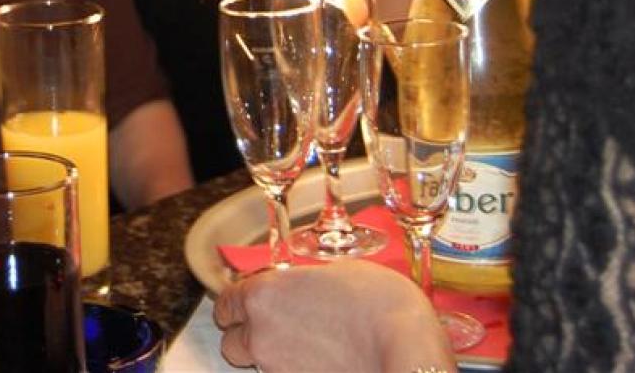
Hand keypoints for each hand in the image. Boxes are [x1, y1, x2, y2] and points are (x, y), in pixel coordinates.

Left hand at [213, 261, 454, 371]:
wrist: (407, 351)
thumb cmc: (381, 305)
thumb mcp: (340, 272)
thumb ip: (306, 282)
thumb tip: (304, 290)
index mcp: (264, 295)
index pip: (226, 303)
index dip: (238, 305)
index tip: (248, 307)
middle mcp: (260, 335)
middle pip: (233, 342)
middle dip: (250, 337)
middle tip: (279, 330)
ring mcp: (276, 370)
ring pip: (259, 366)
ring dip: (274, 358)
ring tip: (310, 350)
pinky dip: (297, 372)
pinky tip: (325, 364)